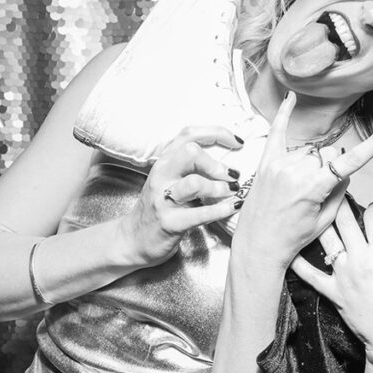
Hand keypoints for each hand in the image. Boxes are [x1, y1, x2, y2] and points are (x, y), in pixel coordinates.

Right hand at [120, 126, 243, 265]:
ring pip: (194, 183)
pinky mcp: (170, 223)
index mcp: (165, 162)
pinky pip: (200, 214)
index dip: (217, 133)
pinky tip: (235, 206)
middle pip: (190, 152)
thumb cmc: (161, 207)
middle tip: (232, 175)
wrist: (134, 240)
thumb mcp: (171, 180)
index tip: (238, 142)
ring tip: (232, 192)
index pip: (189, 134)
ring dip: (219, 187)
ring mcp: (163, 199)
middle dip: (216, 163)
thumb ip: (193, 166)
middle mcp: (162, 176)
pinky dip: (222, 209)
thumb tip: (232, 158)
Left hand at [231, 93, 372, 270]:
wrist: (257, 247)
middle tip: (319, 193)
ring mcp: (278, 165)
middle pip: (329, 155)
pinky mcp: (265, 163)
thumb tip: (344, 169)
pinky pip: (277, 133)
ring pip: (311, 151)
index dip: (372, 145)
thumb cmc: (292, 239)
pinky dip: (284, 116)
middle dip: (331, 169)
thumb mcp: (325, 220)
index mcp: (312, 188)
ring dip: (313, 163)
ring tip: (299, 189)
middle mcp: (294, 171)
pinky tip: (291, 98)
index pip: (350, 161)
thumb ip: (339, 190)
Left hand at [292, 200, 372, 369]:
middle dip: (341, 203)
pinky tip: (292, 247)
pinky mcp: (333, 292)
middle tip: (337, 196)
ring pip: (327, 240)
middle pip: (345, 220)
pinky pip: (310, 275)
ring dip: (321, 222)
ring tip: (317, 211)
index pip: (372, 216)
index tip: (372, 208)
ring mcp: (344, 275)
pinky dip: (298, 262)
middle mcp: (361, 259)